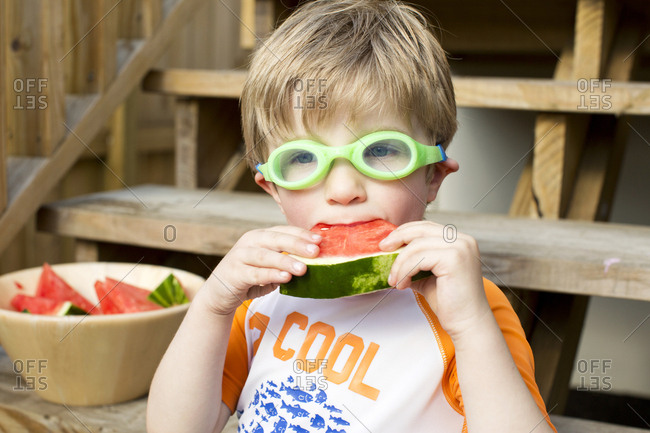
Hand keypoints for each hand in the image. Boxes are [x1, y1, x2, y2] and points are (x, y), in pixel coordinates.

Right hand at [199, 226, 320, 315]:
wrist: (219, 293)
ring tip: (303, 268)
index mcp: (261, 236)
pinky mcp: (234, 273)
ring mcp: (240, 256)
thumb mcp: (270, 267)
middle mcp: (250, 242)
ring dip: (285, 261)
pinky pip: (255, 273)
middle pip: (275, 239)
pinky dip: (271, 275)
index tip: (320, 239)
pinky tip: (285, 278)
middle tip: (315, 250)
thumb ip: (286, 262)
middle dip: (297, 244)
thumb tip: (315, 262)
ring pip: (265, 256)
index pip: (283, 230)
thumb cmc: (250, 276)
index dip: (301, 234)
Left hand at [379, 221, 490, 339]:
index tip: (387, 244)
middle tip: (382, 250)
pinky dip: (405, 270)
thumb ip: (415, 261)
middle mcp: (463, 240)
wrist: (467, 323)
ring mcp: (460, 247)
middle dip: (397, 238)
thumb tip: (390, 252)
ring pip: (416, 245)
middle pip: (421, 229)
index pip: (426, 227)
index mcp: (459, 240)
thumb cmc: (449, 302)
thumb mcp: (428, 275)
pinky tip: (402, 284)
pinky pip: (419, 258)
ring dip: (400, 263)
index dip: (404, 232)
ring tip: (394, 280)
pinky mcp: (454, 259)